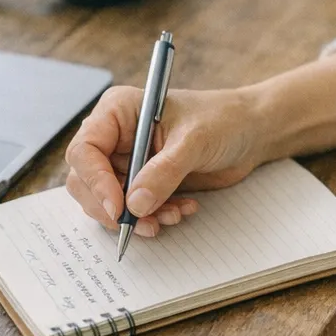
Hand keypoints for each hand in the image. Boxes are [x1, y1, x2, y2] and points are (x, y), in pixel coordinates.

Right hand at [65, 84, 262, 236]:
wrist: (249, 132)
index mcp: (118, 112)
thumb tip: (133, 205)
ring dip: (137, 217)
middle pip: (87, 181)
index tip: (118, 208)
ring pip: (109, 201)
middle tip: (143, 224)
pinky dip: (153, 216)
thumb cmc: (222, 120)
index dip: (95, 182)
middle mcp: (115, 136)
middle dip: (113, 207)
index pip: (85, 151)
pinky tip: (181, 210)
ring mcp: (127, 161)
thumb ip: (163, 172)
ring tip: (172, 215)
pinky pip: (133, 209)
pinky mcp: (143, 182)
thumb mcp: (194, 142)